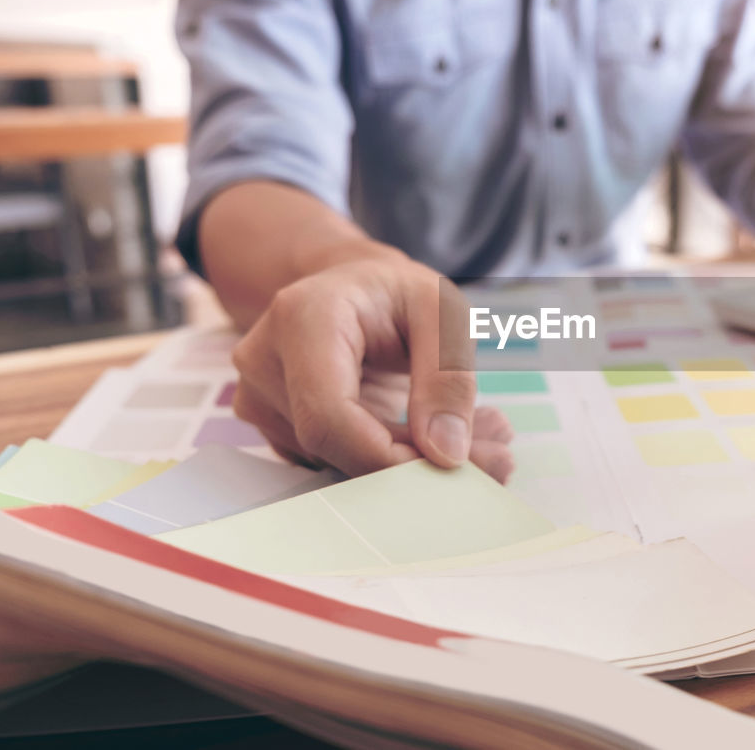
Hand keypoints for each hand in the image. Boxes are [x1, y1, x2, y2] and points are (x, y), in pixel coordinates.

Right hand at [229, 253, 514, 479]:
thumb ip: (447, 379)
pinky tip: (428, 439)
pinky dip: (386, 461)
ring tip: (476, 437)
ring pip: (335, 461)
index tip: (452, 463)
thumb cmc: (395, 292)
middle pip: (332, 447)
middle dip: (414, 465)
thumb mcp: (441, 312)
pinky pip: (330, 462)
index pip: (329, 417)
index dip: (387, 456)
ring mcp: (259, 397)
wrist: (350, 288)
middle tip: (494, 457)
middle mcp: (265, 360)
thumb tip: (446, 454)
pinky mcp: (271, 425)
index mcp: (303, 318)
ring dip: (408, 463)